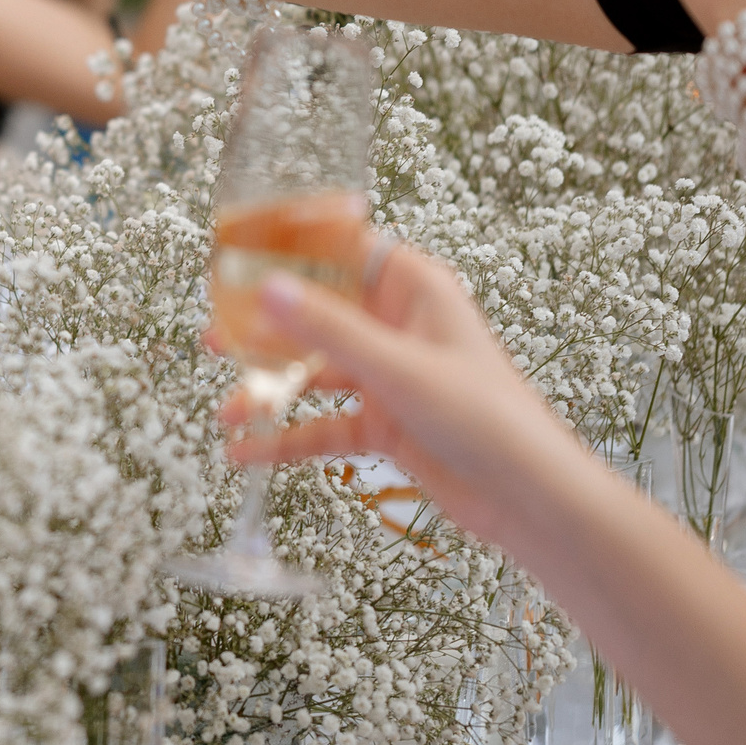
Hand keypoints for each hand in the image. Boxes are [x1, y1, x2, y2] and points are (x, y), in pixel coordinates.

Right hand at [222, 244, 588, 551]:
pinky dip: (286, 436)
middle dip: (264, 326)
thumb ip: (330, 330)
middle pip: (317, 310)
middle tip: (215, 332)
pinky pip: (322, 423)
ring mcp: (388, 375)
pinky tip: (247, 452)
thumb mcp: (399, 369)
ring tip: (227, 406)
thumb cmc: (489, 420)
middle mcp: (397, 325)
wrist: (530, 500)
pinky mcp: (384, 422)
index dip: (290, 245)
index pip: (341, 246)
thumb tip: (266, 289)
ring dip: (270, 388)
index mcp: (413, 289)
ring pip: (314, 370)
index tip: (236, 248)